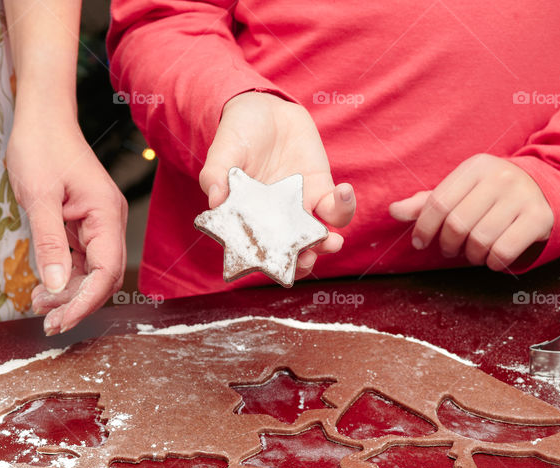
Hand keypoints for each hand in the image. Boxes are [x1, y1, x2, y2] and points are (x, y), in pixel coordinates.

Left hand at [6, 116, 126, 334]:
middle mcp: (109, 221)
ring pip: (93, 272)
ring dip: (69, 293)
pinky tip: (45, 288)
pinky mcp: (85, 223)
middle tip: (47, 321)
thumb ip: (48, 242)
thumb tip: (54, 284)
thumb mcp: (38, 197)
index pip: (106, 272)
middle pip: (104, 277)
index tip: (61, 320)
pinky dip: (65, 277)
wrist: (41, 118)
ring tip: (40, 306)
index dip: (85, 301)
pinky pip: (82, 259)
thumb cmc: (41, 147)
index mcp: (106, 214)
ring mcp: (99, 223)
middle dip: (77, 302)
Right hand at [199, 91, 354, 278]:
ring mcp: (298, 207)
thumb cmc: (235, 134)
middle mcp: (273, 220)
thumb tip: (215, 200)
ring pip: (316, 236)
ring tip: (331, 241)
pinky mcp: (320, 189)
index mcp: (246, 219)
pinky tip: (344, 191)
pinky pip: (335, 207)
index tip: (274, 267)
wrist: (263, 108)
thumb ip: (215, 176)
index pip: (256, 249)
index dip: (265, 263)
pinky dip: (344, 205)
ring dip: (326, 243)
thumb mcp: (222, 152)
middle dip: (301, 261)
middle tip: (306, 259)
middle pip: (289, 251)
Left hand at [389, 154, 553, 269]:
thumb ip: (426, 203)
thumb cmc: (489, 194)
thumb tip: (394, 210)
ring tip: (472, 252)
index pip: (438, 203)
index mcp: (475, 168)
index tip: (420, 242)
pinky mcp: (539, 218)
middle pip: (457, 224)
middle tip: (449, 250)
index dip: (423, 228)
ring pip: (480, 240)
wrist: (541, 188)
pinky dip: (492, 261)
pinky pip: (504, 250)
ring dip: (470, 255)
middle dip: (447, 245)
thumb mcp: (459, 191)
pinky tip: (491, 257)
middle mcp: (500, 178)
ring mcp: (522, 197)